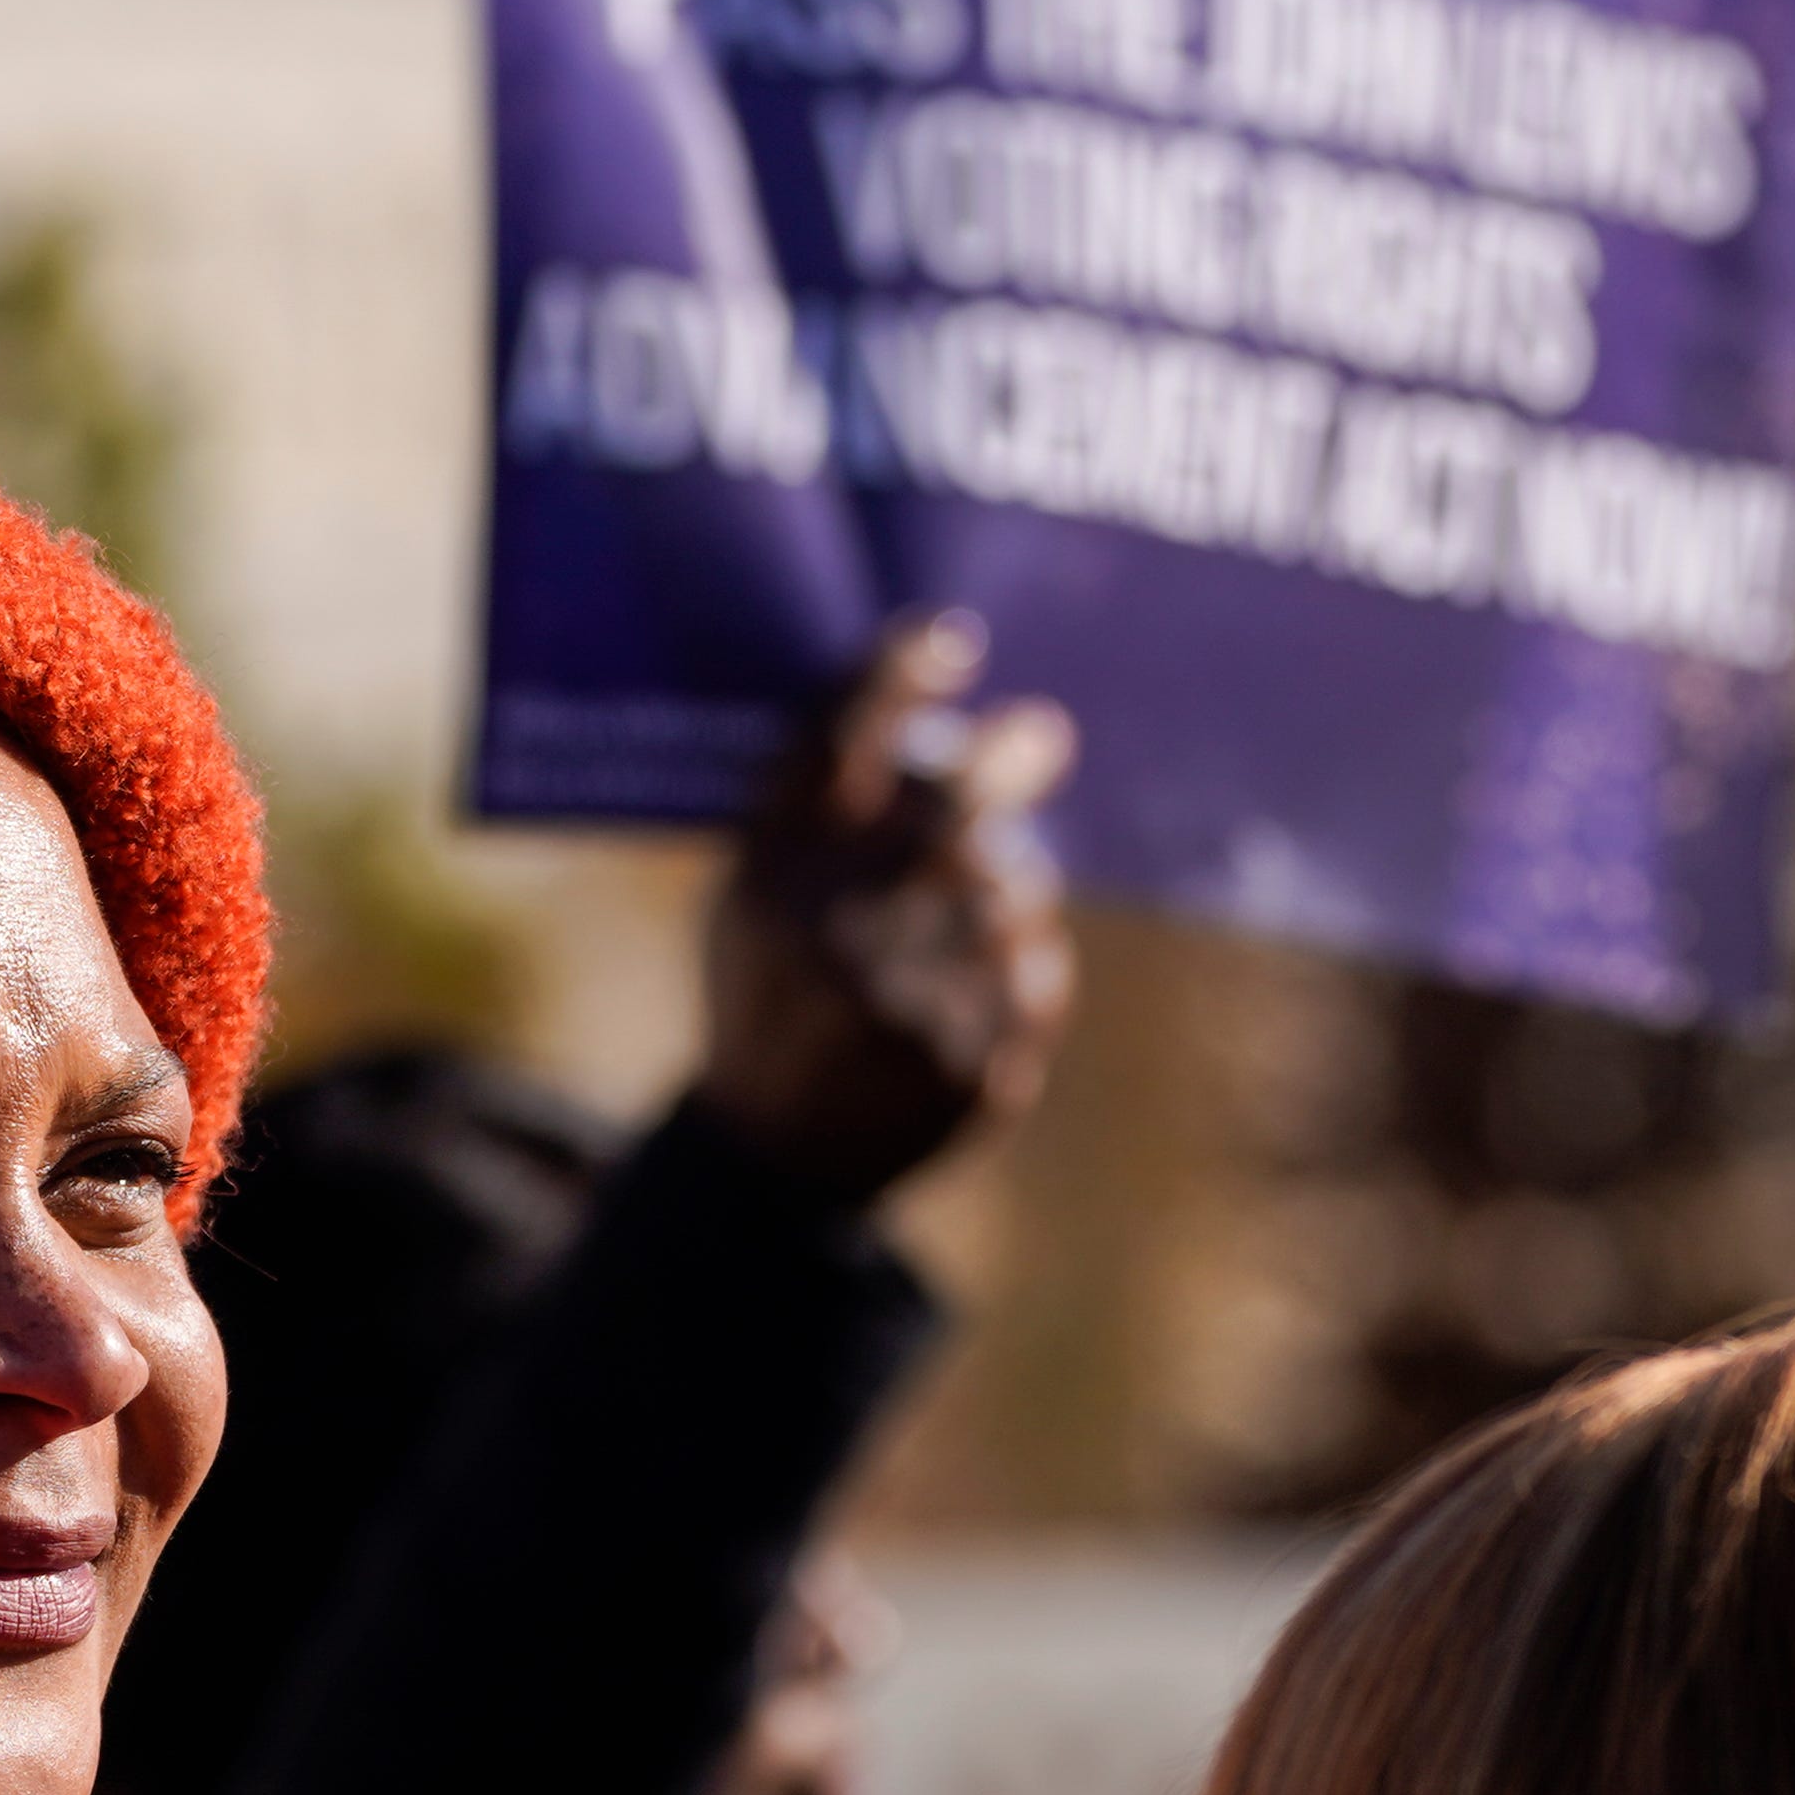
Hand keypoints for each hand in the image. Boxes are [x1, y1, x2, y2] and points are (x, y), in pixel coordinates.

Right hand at [693, 614, 1080, 1200]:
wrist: (778, 1154)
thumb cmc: (773, 990)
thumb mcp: (752, 894)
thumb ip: (817, 814)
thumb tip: (935, 709)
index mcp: (769, 880)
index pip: (837, 745)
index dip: (897, 678)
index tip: (949, 640)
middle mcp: (834, 933)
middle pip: (954, 807)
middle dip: (1008, 757)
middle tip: (1041, 732)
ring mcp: (907, 1003)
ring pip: (1012, 888)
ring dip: (1009, 881)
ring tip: (971, 910)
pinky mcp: (967, 1062)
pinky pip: (1035, 970)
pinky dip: (1020, 962)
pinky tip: (980, 981)